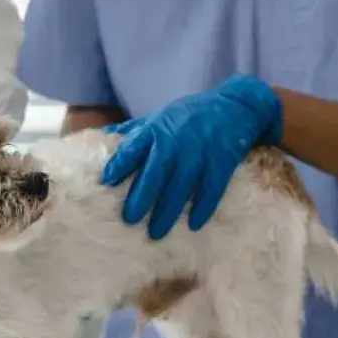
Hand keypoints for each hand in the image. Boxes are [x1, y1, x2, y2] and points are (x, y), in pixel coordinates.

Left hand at [100, 74, 282, 239]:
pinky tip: (194, 224)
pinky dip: (203, 206)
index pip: (133, 148)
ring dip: (168, 211)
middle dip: (142, 196)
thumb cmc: (190, 116)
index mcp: (157, 129)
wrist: (235, 105)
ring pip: (181, 185)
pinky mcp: (223, 159)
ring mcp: (200, 150)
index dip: (119, 164)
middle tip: (130, 219)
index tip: (107, 182)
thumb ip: (133, 130)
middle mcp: (176, 140)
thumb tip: (101, 136)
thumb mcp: (160, 116)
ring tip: (156, 232)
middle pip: (156, 172)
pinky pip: (212, 187)